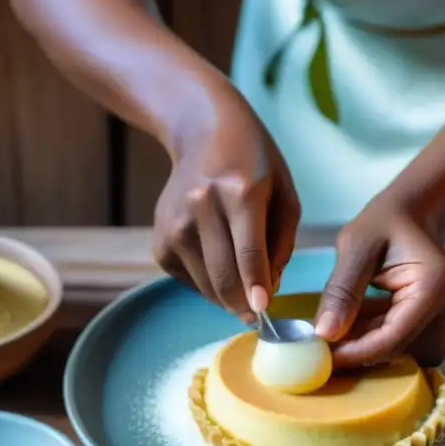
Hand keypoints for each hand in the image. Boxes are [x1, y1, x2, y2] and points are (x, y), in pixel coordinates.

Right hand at [152, 85, 299, 319]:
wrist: (202, 131)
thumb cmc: (255, 164)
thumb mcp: (284, 194)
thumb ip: (282, 244)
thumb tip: (269, 287)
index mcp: (240, 192)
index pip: (249, 253)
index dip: (257, 288)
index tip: (264, 310)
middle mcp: (202, 207)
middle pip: (224, 276)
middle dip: (243, 304)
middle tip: (257, 314)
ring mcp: (175, 224)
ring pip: (205, 284)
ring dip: (228, 297)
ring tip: (243, 284)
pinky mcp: (160, 240)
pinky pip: (188, 279)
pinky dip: (207, 283)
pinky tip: (218, 261)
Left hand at [314, 197, 444, 368]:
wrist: (411, 213)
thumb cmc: (384, 221)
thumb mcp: (355, 246)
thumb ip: (341, 290)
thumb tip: (324, 334)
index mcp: (434, 286)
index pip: (395, 337)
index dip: (357, 353)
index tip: (324, 356)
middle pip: (406, 352)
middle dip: (365, 353)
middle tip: (329, 348)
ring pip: (408, 352)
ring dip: (372, 346)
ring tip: (341, 332)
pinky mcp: (435, 320)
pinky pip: (407, 342)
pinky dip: (379, 338)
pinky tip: (355, 325)